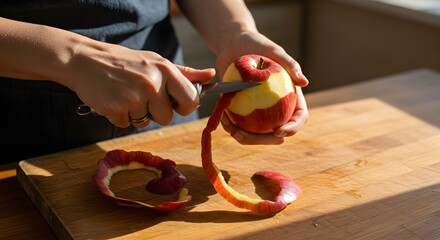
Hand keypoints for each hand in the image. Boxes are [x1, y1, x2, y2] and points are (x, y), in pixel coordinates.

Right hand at [65, 41, 215, 127]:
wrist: (85, 61)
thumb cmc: (125, 62)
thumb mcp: (156, 62)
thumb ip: (184, 73)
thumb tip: (211, 75)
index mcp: (166, 70)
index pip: (191, 100)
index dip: (185, 106)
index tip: (175, 102)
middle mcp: (153, 83)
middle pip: (168, 117)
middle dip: (157, 113)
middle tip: (143, 97)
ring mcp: (134, 97)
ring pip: (146, 123)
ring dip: (137, 114)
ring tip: (126, 94)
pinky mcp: (117, 109)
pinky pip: (127, 124)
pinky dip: (120, 116)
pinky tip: (113, 98)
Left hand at [216, 31, 308, 143]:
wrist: (232, 44)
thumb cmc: (256, 44)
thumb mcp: (273, 51)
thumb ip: (290, 64)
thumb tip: (305, 83)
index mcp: (290, 96)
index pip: (298, 117)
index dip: (292, 128)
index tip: (279, 131)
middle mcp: (276, 107)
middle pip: (277, 133)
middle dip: (264, 140)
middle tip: (247, 135)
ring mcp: (259, 111)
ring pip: (256, 134)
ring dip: (245, 137)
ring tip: (232, 129)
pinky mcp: (241, 111)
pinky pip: (239, 125)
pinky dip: (231, 126)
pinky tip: (223, 120)